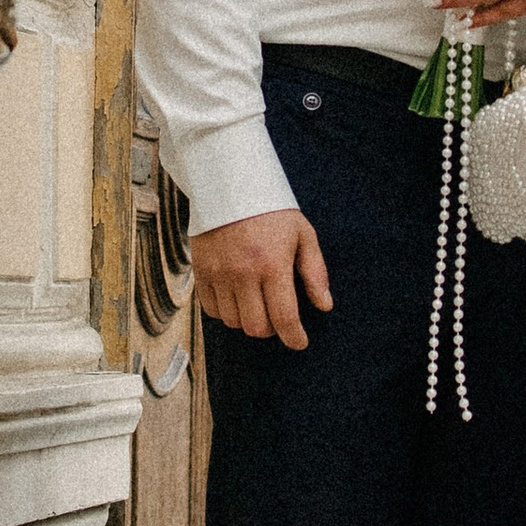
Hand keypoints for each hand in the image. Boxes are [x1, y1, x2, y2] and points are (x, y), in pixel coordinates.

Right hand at [191, 207, 333, 347]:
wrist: (229, 183)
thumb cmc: (272, 209)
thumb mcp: (303, 234)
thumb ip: (315, 272)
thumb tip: (325, 305)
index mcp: (272, 264)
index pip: (284, 317)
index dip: (294, 337)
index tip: (300, 342)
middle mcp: (243, 273)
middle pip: (256, 327)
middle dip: (272, 330)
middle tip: (279, 318)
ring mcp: (218, 274)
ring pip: (233, 322)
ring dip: (249, 320)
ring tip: (258, 303)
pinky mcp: (200, 271)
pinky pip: (211, 310)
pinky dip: (225, 312)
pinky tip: (237, 298)